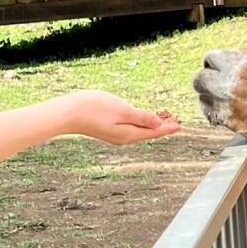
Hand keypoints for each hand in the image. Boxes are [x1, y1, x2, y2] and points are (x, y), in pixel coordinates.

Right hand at [56, 91, 180, 144]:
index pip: (154, 132)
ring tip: (163, 119)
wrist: (66, 113)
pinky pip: (130, 128)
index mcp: (129, 134)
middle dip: (162, 126)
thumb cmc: (93, 109)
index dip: (167, 127)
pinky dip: (140, 123)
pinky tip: (142, 119)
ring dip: (151, 124)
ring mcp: (115, 135)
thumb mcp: (121, 110)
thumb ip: (141, 117)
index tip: (180, 124)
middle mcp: (123, 138)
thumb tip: (157, 123)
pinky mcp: (108, 129)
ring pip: (139, 131)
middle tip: (176, 120)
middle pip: (147, 133)